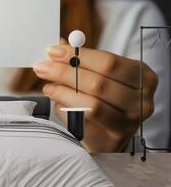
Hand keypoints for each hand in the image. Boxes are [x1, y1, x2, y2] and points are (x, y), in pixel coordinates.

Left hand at [33, 44, 157, 151]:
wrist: (107, 133)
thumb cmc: (104, 98)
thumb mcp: (99, 74)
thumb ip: (80, 59)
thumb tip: (57, 45)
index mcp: (144, 77)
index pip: (108, 62)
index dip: (77, 55)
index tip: (53, 51)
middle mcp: (142, 102)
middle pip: (98, 83)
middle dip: (64, 73)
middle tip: (43, 67)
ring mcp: (129, 124)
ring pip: (90, 105)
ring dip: (62, 93)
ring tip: (48, 87)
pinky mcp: (111, 141)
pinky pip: (82, 122)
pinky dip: (65, 111)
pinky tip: (58, 103)